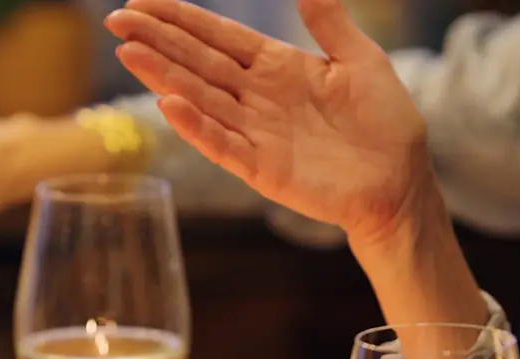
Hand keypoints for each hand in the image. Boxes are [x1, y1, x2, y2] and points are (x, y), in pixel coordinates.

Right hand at [105, 0, 434, 248]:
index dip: (180, 19)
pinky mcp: (260, 169)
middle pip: (196, 63)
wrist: (401, 180)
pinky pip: (221, 144)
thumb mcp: (361, 61)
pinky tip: (170, 105)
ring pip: (199, 99)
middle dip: (157, 41)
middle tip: (118, 21)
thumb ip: (330, 24)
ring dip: (163, 77)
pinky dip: (195, 126)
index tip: (142, 3)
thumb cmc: (385, 123)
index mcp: (275, 67)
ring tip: (129, 53)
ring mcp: (254, 133)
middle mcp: (255, 97)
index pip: (216, 37)